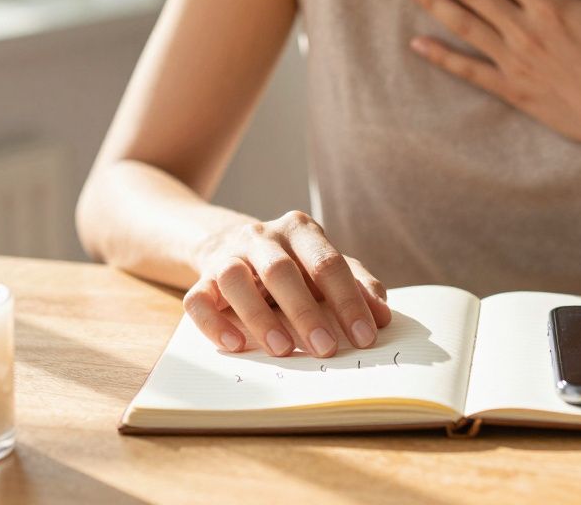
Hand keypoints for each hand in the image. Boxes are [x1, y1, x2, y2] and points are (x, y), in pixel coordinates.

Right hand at [183, 211, 391, 356]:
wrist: (230, 244)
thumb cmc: (293, 263)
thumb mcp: (325, 266)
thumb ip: (356, 285)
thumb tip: (382, 316)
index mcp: (300, 230)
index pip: (327, 262)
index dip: (348, 301)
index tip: (365, 336)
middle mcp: (261, 236)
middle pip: (281, 271)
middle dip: (305, 312)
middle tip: (326, 349)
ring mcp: (228, 256)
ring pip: (235, 280)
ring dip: (260, 317)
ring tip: (283, 350)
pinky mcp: (201, 279)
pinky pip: (198, 299)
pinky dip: (214, 324)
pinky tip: (236, 345)